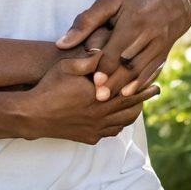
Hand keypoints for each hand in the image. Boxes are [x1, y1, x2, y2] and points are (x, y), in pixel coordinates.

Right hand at [16, 55, 159, 144]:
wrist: (33, 115)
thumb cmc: (49, 86)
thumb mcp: (67, 65)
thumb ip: (89, 59)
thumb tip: (105, 52)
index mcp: (98, 95)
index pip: (128, 88)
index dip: (143, 81)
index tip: (155, 74)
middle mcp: (101, 114)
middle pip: (130, 106)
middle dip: (144, 96)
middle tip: (156, 89)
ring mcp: (96, 128)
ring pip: (123, 122)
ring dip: (134, 111)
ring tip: (140, 102)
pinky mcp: (89, 137)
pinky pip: (111, 132)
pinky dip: (119, 124)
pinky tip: (120, 118)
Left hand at [55, 0, 190, 100]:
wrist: (172, 0)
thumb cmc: (133, 0)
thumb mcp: (110, 3)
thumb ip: (85, 22)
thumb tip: (62, 44)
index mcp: (135, 19)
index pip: (118, 48)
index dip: (106, 66)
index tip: (94, 81)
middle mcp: (150, 34)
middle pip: (130, 63)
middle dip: (115, 81)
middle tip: (99, 97)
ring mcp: (160, 45)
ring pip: (142, 70)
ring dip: (127, 86)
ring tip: (110, 100)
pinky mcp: (165, 54)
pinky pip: (154, 72)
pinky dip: (141, 85)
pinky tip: (129, 95)